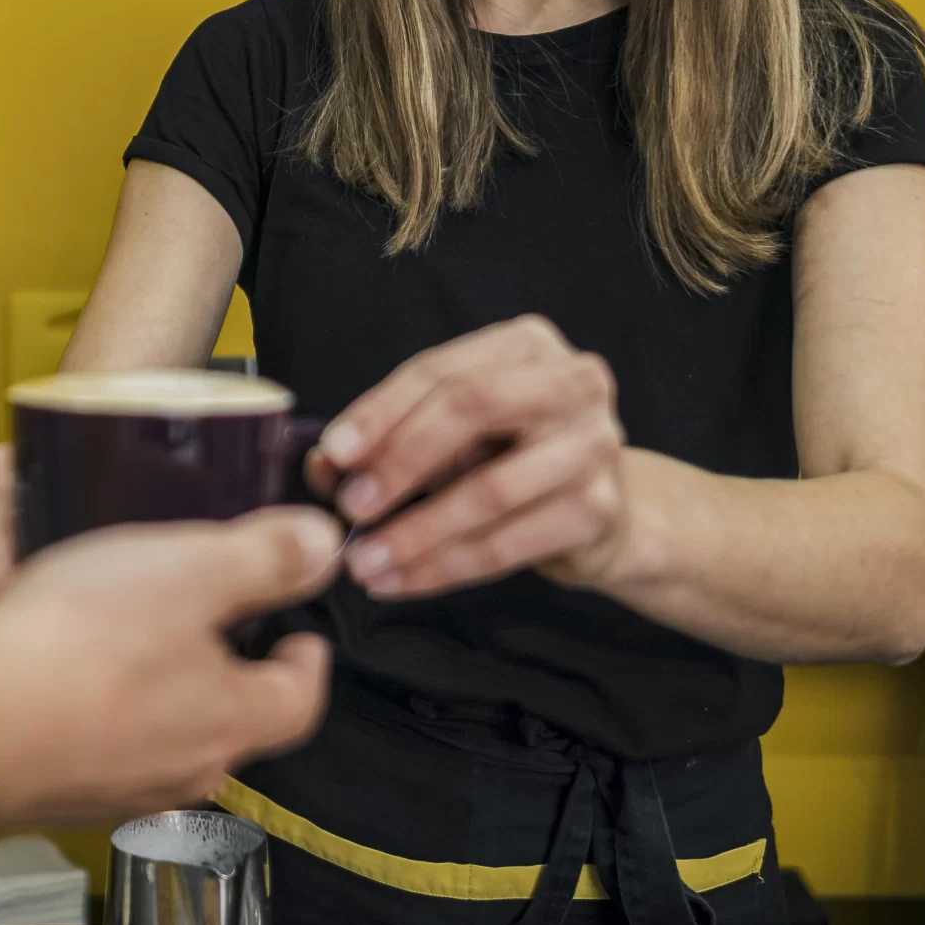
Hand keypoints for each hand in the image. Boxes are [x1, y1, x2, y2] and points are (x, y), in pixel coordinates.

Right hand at [0, 507, 340, 825]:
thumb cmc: (81, 649)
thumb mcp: (190, 571)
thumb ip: (267, 558)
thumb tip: (325, 547)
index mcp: (232, 721)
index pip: (299, 701)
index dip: (304, 659)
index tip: (298, 631)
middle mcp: (179, 771)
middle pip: (223, 716)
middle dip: (213, 660)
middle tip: (199, 613)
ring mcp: (109, 789)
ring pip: (147, 727)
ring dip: (140, 678)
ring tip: (114, 624)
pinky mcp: (47, 788)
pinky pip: (81, 737)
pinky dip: (77, 697)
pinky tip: (47, 658)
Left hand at [308, 314, 631, 597]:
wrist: (600, 513)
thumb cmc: (512, 459)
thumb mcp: (450, 436)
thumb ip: (387, 441)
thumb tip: (324, 465)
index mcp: (526, 344)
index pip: (441, 370)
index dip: (381, 411)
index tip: (334, 453)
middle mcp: (571, 381)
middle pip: (471, 408)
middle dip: (401, 460)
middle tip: (351, 507)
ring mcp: (594, 443)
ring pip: (488, 490)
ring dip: (416, 532)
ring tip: (364, 561)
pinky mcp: (599, 509)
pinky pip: (507, 545)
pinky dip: (444, 568)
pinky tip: (401, 581)